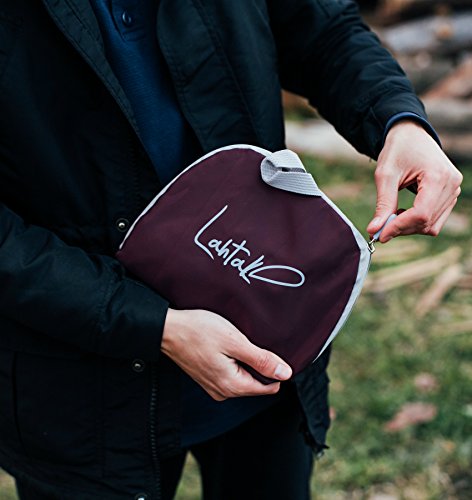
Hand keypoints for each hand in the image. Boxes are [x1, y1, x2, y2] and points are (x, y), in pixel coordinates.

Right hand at [161, 308, 292, 400]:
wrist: (168, 329)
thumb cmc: (198, 331)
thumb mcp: (235, 342)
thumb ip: (261, 360)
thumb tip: (285, 373)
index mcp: (233, 386)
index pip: (269, 387)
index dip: (273, 367)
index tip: (265, 349)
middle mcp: (224, 392)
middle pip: (256, 382)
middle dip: (257, 362)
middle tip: (244, 340)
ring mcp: (214, 386)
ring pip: (244, 376)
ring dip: (244, 359)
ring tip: (232, 341)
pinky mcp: (208, 378)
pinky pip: (231, 372)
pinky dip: (233, 359)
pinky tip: (224, 345)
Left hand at [366, 120, 462, 241]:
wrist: (411, 135)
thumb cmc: (398, 150)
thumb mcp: (386, 175)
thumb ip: (383, 204)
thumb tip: (375, 230)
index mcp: (438, 176)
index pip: (421, 214)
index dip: (399, 227)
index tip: (379, 234)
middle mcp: (452, 184)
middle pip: (426, 222)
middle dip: (401, 228)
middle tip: (379, 227)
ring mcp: (454, 190)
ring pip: (432, 225)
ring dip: (409, 227)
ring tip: (391, 215)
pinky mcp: (451, 195)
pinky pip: (435, 219)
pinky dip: (417, 222)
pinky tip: (403, 212)